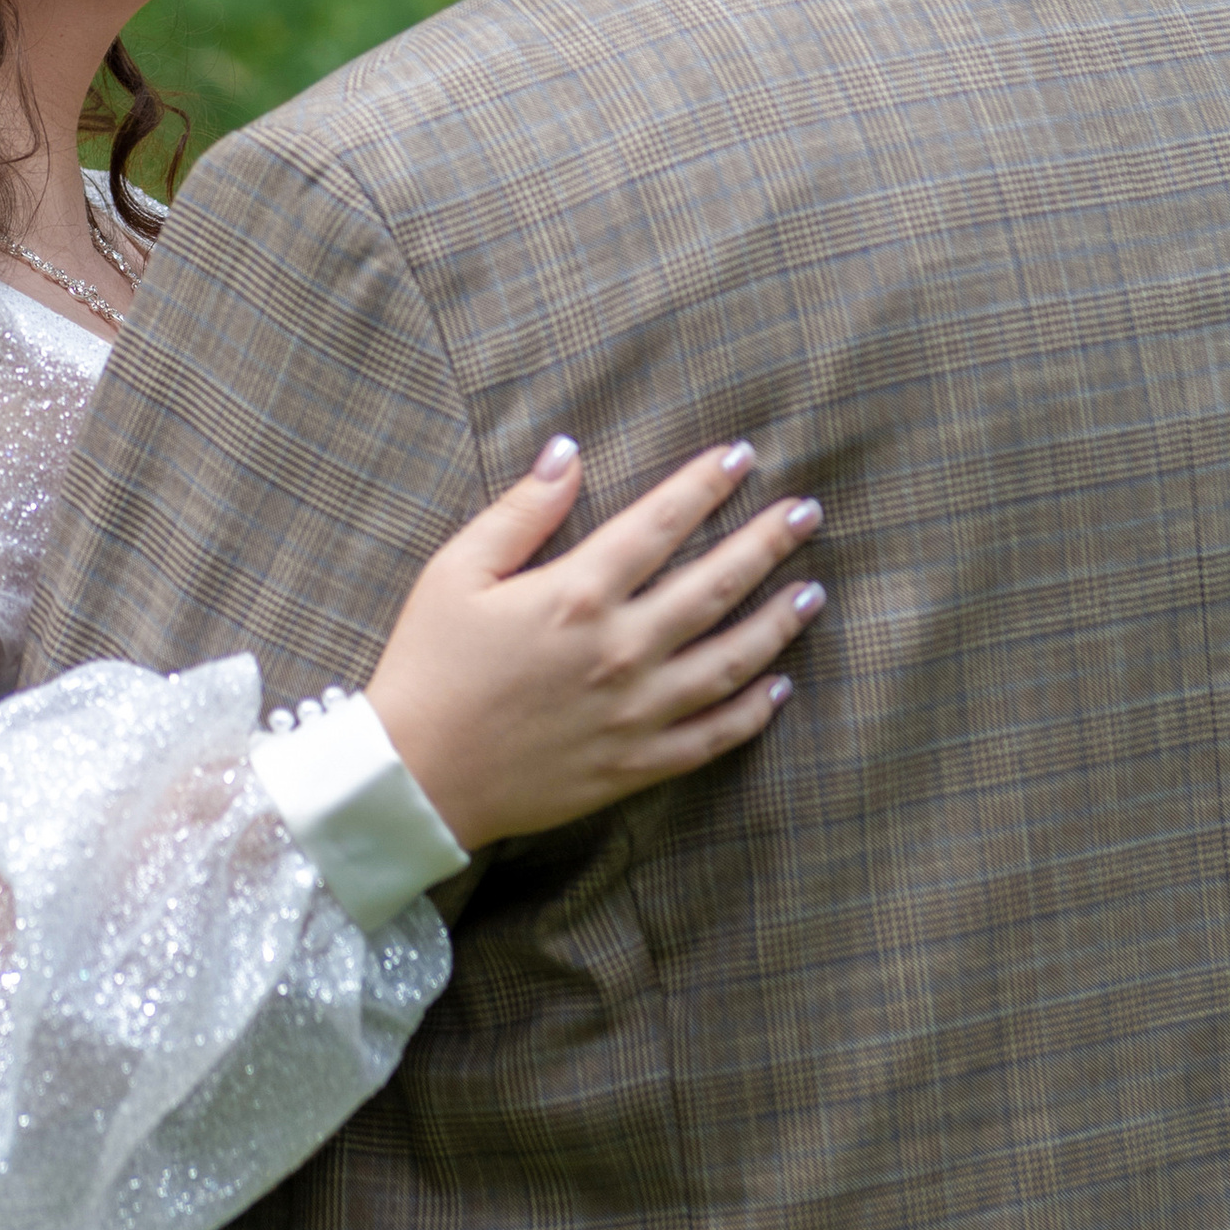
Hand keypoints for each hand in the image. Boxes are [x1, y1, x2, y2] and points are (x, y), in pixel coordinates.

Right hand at [366, 438, 821, 850]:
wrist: (416, 777)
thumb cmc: (428, 666)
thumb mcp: (456, 572)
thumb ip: (521, 512)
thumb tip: (568, 452)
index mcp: (575, 594)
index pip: (659, 524)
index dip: (704, 485)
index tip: (741, 457)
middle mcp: (619, 650)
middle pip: (714, 585)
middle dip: (766, 542)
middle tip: (807, 512)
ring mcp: (636, 712)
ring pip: (730, 661)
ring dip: (778, 622)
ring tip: (813, 591)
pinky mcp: (636, 765)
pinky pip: (712, 737)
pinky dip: (751, 712)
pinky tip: (777, 687)